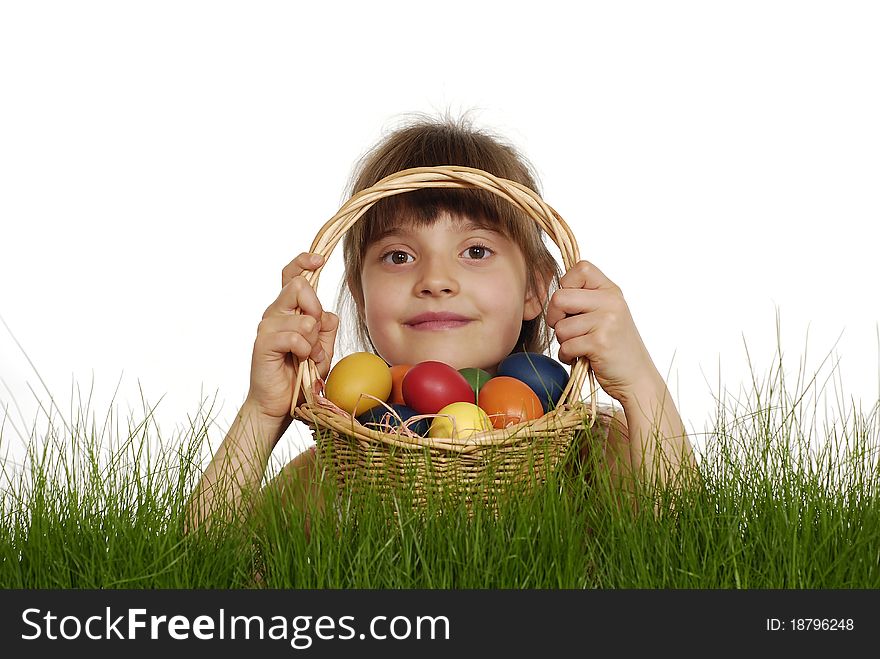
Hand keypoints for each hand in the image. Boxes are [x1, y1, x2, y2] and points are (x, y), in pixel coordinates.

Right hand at [245, 252, 338, 420]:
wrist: (278, 405)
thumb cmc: (299, 377)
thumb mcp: (322, 349)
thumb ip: (326, 328)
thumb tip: (325, 314)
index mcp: (288, 310)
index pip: (292, 275)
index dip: (304, 261)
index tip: (320, 260)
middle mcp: (275, 313)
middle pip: (300, 286)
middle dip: (317, 310)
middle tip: (315, 335)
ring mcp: (267, 327)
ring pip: (304, 318)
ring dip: (314, 342)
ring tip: (308, 358)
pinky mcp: (264, 343)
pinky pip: (296, 337)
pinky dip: (306, 351)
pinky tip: (299, 362)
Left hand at [546, 260, 659, 405]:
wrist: (636, 377)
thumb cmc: (614, 347)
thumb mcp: (606, 313)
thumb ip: (585, 298)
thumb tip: (552, 291)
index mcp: (611, 290)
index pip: (580, 267)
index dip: (565, 285)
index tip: (571, 305)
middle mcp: (611, 302)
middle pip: (559, 297)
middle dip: (554, 318)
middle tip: (567, 330)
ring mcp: (607, 321)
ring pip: (560, 326)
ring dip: (564, 341)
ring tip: (581, 346)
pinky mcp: (600, 343)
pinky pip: (566, 346)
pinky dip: (567, 356)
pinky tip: (582, 357)